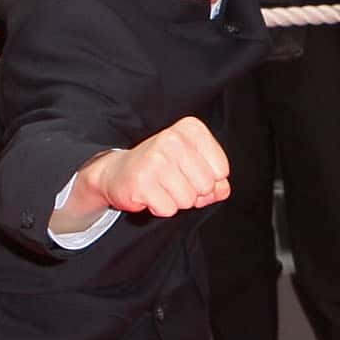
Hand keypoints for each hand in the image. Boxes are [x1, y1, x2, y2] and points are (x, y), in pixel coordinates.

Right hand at [67, 116, 230, 224]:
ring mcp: (156, 159)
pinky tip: (149, 194)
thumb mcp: (193, 165)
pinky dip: (160, 208)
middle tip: (173, 182)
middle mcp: (173, 139)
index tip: (189, 173)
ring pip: (188, 200)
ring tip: (160, 187)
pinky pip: (168, 209)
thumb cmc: (161, 167)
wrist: (116, 171)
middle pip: (206, 186)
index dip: (209, 181)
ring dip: (175, 201)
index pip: (222, 169)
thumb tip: (222, 190)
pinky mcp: (142, 181)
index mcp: (190, 129)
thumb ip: (215, 178)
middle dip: (193, 193)